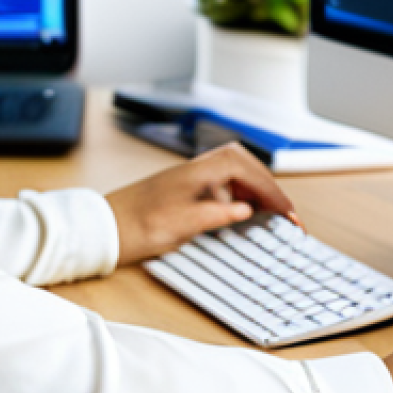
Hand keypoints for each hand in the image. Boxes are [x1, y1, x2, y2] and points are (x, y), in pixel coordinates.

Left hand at [105, 142, 301, 265]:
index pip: (244, 169)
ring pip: (233, 172)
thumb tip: (246, 208)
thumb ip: (217, 214)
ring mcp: (190, 177)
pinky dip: (239, 194)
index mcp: (196, 171)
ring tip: (271, 214)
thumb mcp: (181, 225)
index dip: (270, 189)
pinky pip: (222, 183)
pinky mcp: (185, 188)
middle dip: (267, 185)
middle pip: (243, 164)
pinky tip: (243, 212)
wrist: (105, 227)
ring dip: (255, 189)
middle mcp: (195, 169)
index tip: (287, 210)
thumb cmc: (136, 225)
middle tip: (286, 212)